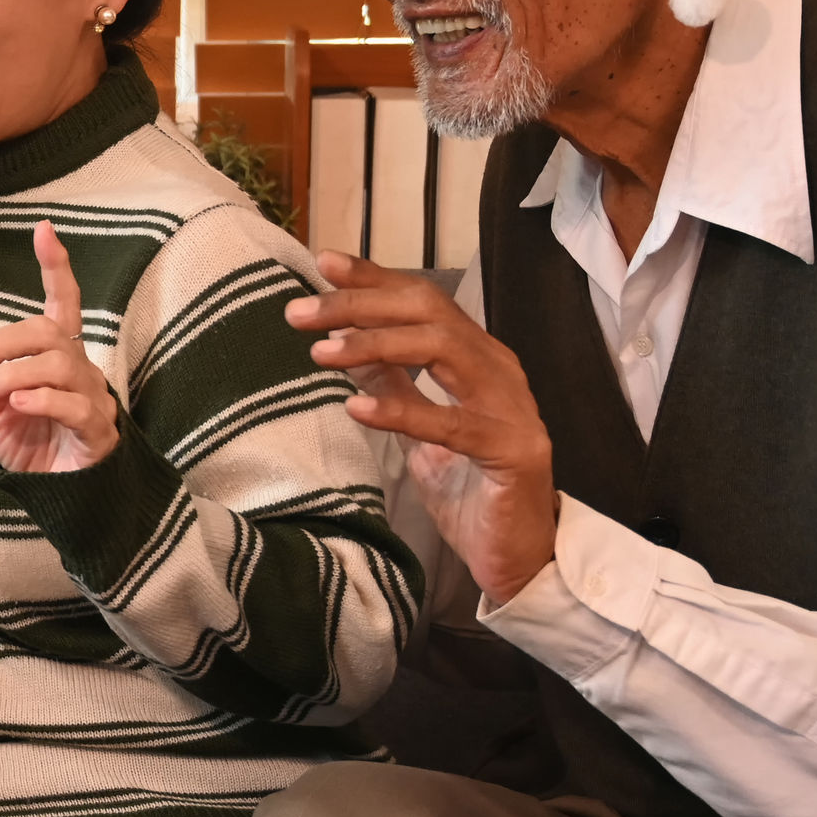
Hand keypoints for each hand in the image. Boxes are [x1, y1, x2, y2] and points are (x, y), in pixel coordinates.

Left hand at [0, 222, 122, 471]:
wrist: (54, 495)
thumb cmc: (27, 441)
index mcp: (54, 354)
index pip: (61, 302)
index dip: (55, 266)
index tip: (43, 230)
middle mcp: (79, 368)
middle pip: (47, 332)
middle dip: (4, 341)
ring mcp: (93, 398)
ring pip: (59, 364)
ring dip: (13, 373)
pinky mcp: (98, 431)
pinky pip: (74, 405)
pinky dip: (40, 399)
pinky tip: (14, 404)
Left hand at [289, 250, 558, 603]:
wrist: (516, 555)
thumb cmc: (470, 489)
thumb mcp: (419, 429)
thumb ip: (393, 383)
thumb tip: (343, 342)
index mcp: (477, 357)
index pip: (422, 300)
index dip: (373, 278)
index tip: (322, 261)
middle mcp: (498, 369)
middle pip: (428, 312)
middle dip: (361, 304)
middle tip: (300, 312)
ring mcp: (511, 407)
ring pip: (442, 350)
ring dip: (376, 345)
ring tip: (321, 352)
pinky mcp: (511, 451)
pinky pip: (451, 424)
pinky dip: (402, 412)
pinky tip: (357, 409)